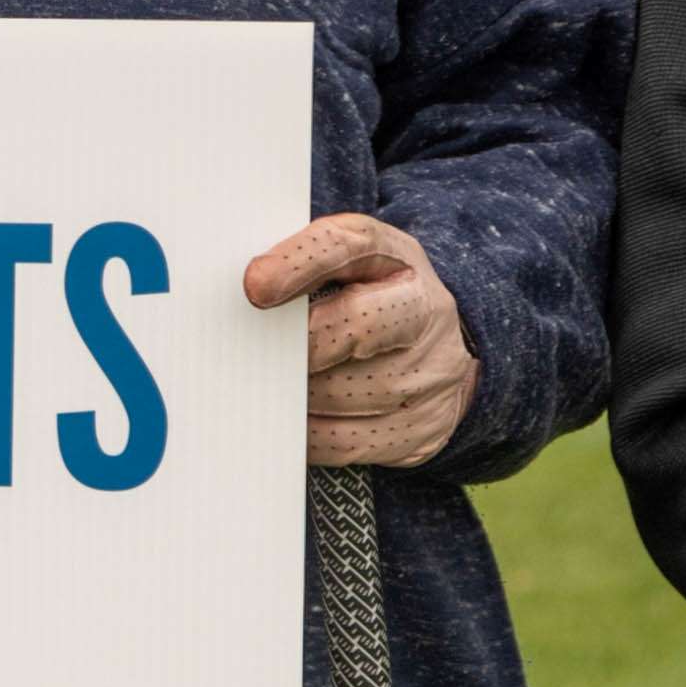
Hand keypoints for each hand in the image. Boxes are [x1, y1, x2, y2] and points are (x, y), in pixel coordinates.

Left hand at [242, 209, 481, 471]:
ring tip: (269, 384)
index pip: (350, 246)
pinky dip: (304, 432)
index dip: (299, 264)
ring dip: (295, 391)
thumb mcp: (347, 261)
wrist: (439, 349)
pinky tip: (288, 419)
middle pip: (357, 324)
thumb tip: (246, 287)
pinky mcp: (419, 428)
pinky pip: (344, 440)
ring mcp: (428, 374)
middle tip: (257, 352)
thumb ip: (300, 262)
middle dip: (300, 342)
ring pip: (345, 391)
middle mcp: (425, 312)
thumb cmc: (372, 296)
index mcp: (397, 258)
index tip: (254, 286)